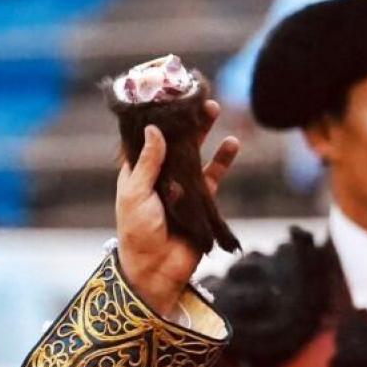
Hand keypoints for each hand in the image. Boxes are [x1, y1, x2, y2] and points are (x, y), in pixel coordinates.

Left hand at [114, 100, 239, 318]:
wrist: (156, 269)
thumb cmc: (138, 232)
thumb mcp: (136, 194)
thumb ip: (148, 163)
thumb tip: (155, 129)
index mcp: (135, 175)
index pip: (144, 141)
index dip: (154, 121)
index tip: (164, 97)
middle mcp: (157, 178)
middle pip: (172, 143)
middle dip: (183, 120)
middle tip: (195, 97)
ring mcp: (180, 189)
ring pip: (194, 154)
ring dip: (204, 133)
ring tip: (213, 109)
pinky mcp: (200, 201)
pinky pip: (213, 176)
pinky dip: (222, 160)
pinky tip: (231, 143)